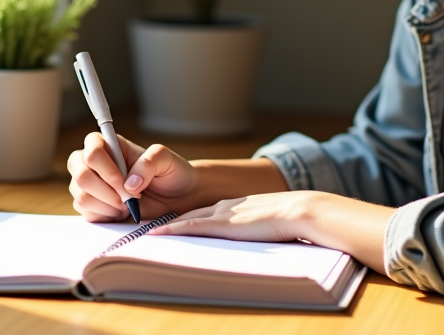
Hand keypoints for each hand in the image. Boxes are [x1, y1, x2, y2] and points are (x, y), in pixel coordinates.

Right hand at [67, 133, 199, 221]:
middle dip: (106, 191)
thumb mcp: (166, 159)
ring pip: (80, 196)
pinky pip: (86, 213)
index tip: (126, 182)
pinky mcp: (93, 206)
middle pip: (80, 174)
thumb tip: (129, 184)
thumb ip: (149, 162)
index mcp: (110, 145)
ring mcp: (91, 185)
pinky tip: (121, 212)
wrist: (178, 197)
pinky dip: (105, 215)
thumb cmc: (171, 172)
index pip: (91, 149)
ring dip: (107, 205)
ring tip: (126, 204)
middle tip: (128, 198)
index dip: (106, 169)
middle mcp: (95, 163)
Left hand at [148, 191, 321, 242]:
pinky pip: (191, 227)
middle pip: (188, 213)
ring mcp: (222, 213)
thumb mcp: (268, 221)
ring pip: (185, 219)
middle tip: (147, 224)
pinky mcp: (223, 224)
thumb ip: (256, 227)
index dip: (184, 218)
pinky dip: (172, 230)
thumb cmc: (290, 220)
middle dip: (168, 219)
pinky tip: (158, 234)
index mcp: (235, 206)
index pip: (202, 213)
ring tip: (145, 231)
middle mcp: (224, 206)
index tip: (168, 223)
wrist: (298, 210)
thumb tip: (256, 236)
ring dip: (165, 226)